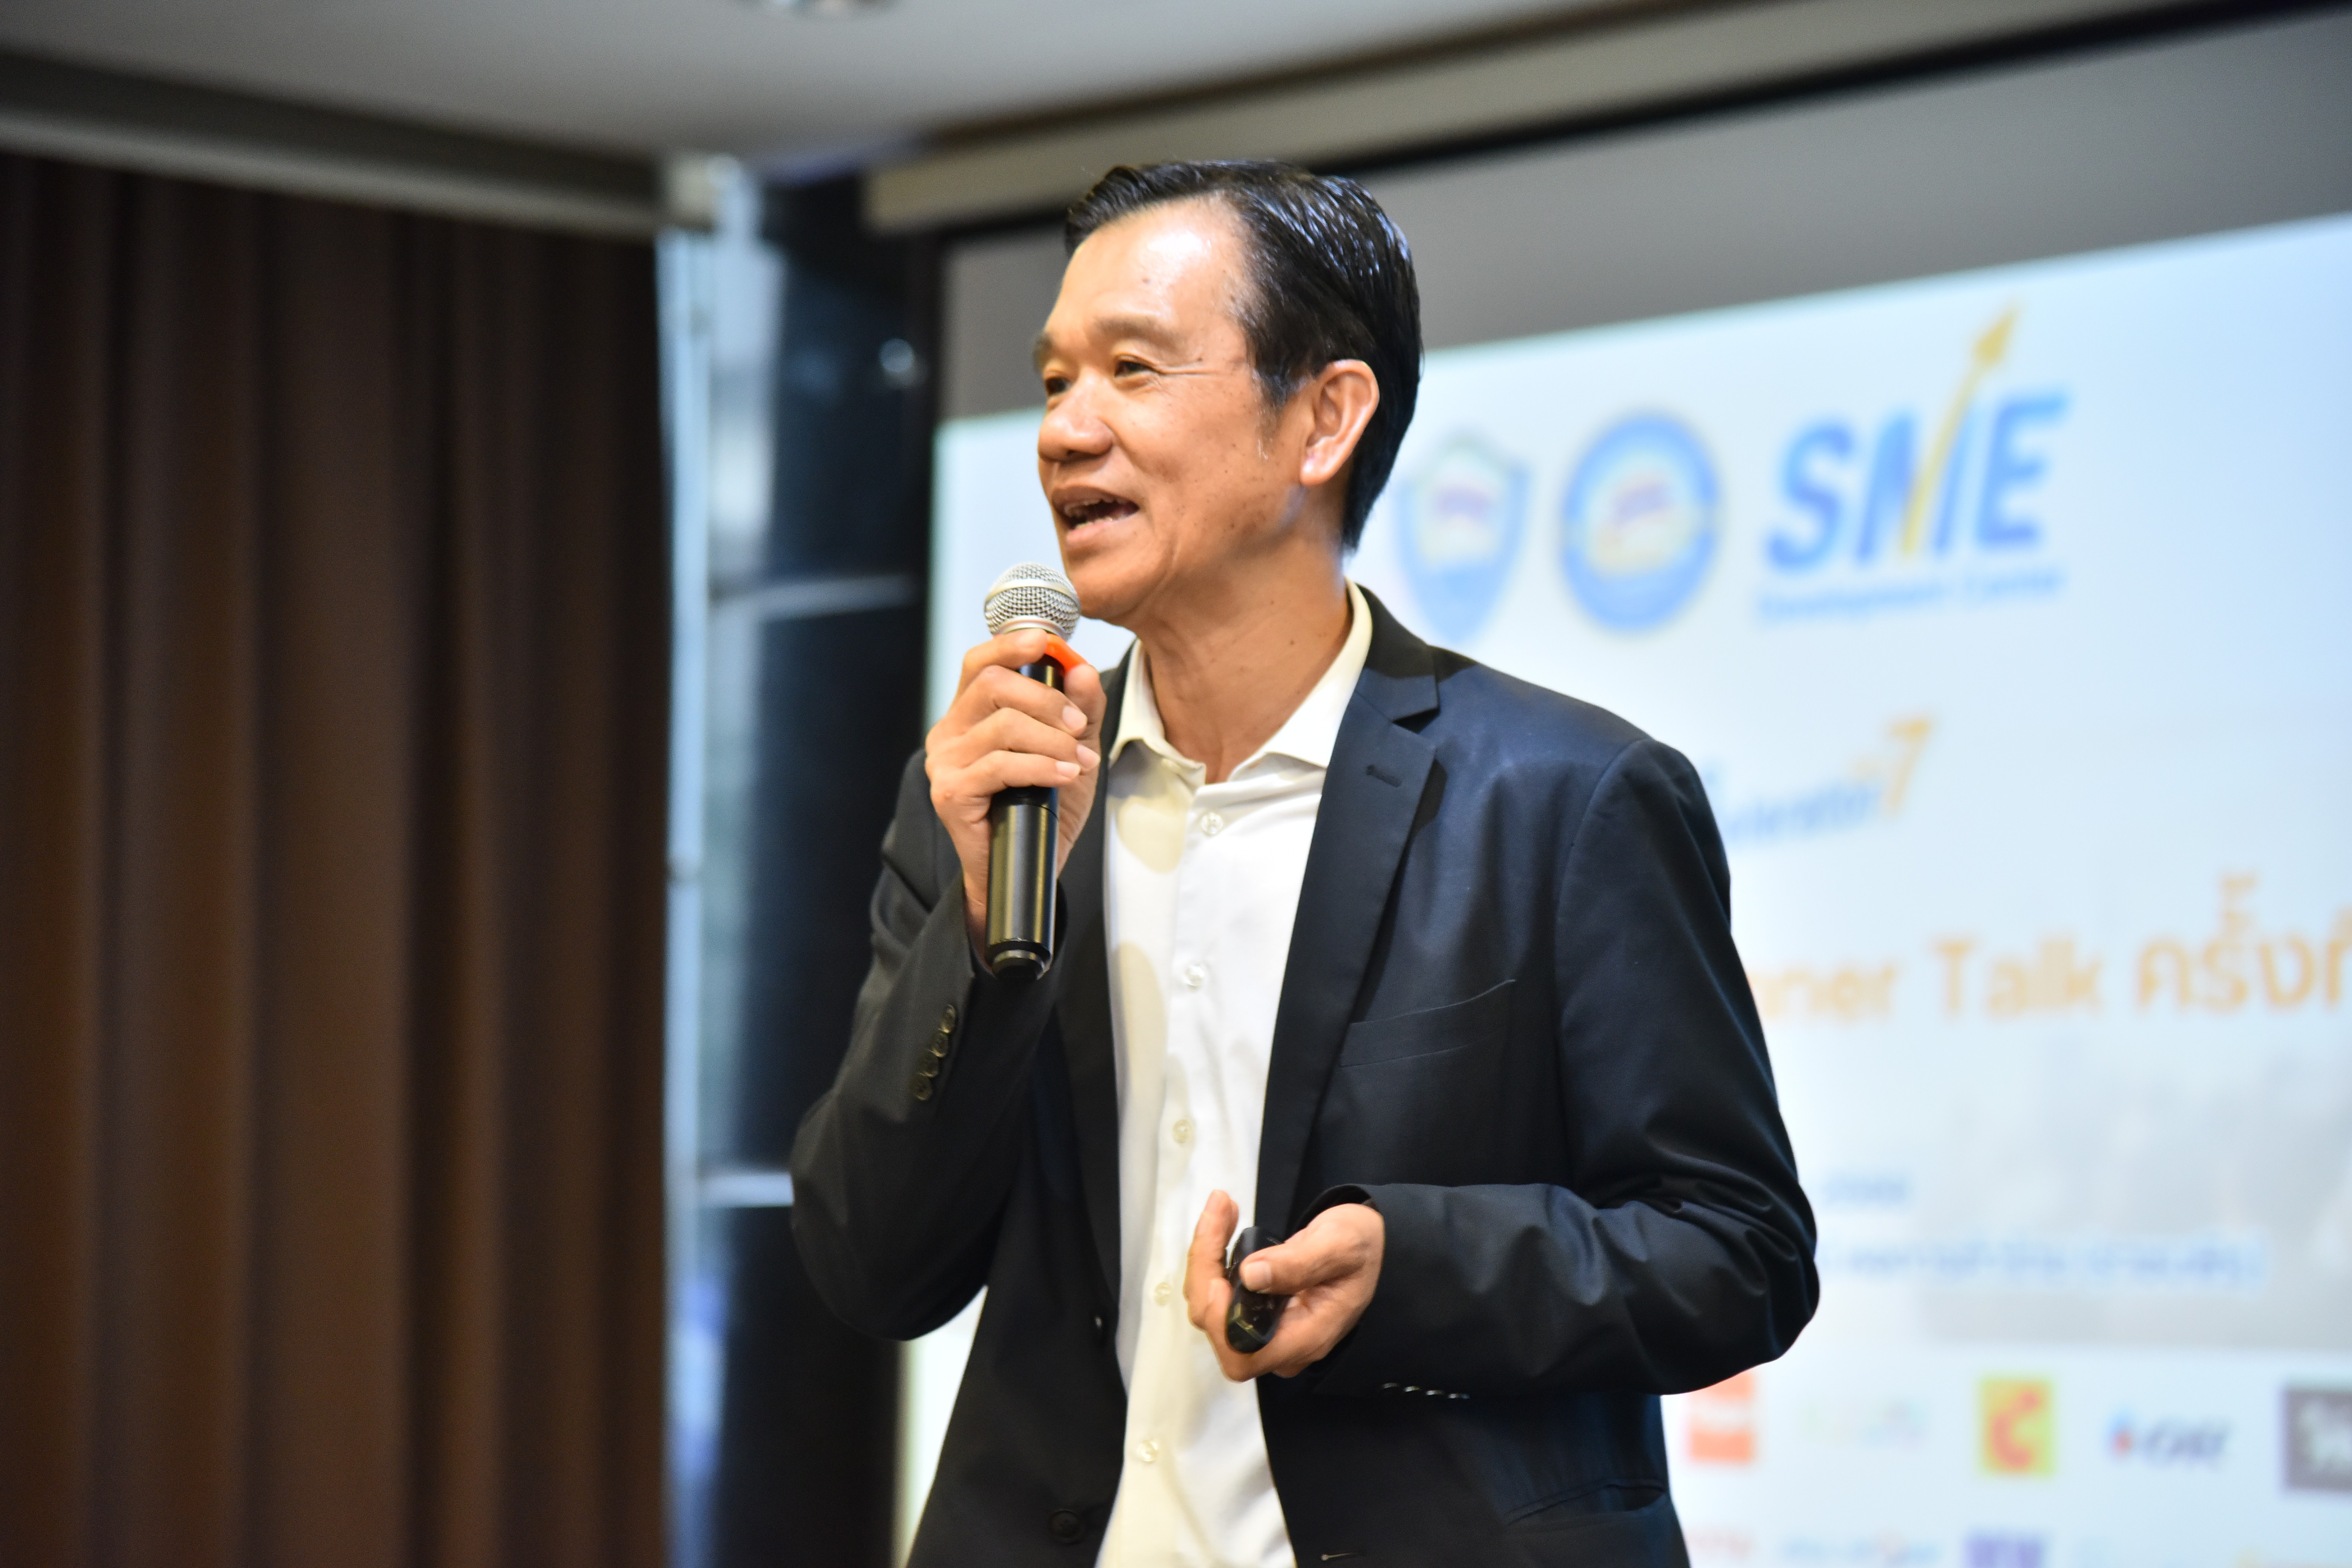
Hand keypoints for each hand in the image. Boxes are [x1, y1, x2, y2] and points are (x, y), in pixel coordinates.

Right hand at [925, 629, 1105, 948]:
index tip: (1047, 640)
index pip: (979, 662)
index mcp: (969, 713)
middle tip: (1079, 727)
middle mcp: (948, 732)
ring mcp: (944, 763)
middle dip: (1047, 700)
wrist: (1027, 868)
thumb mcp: (1071, 750)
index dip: (1010, 644)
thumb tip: (1082, 669)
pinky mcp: (950, 793)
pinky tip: (1067, 775)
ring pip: (1003, 725)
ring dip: (1052, 740)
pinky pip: (1001, 765)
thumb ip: (1079, 711)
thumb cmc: (1043, 806)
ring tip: (1081, 760)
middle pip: (993, 684)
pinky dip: (1042, 766)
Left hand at [1185, 1190, 1383, 1380]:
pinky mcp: (1254, 1311)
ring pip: (1211, 1310)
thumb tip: (1249, 1276)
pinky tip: (1223, 1223)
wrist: (1367, 1243)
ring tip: (1222, 1208)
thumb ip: (1299, 1263)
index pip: (1243, 1353)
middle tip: (1219, 1213)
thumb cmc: (1361, 1245)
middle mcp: (1280, 1344)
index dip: (1220, 1318)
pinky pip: (1218, 1295)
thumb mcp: (1340, 1245)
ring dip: (1205, 1258)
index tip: (1219, 1269)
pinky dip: (1211, 1258)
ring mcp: (1265, 1330)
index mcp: (1306, 1338)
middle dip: (1205, 1271)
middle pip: (1218, 1329)